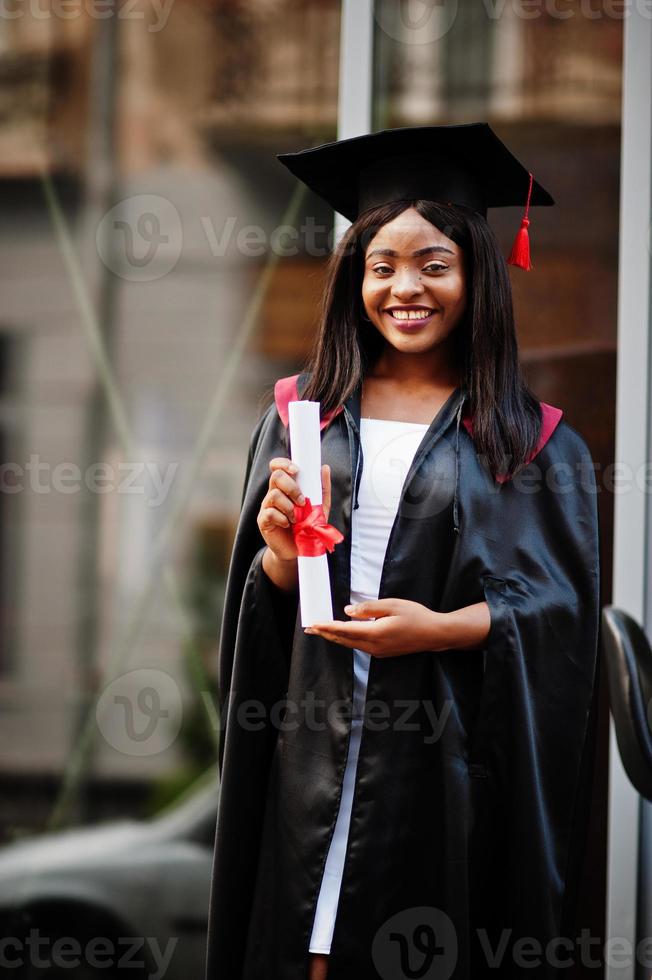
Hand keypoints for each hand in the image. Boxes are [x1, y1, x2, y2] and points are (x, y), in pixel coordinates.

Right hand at [257, 457, 331, 561]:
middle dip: (292, 487)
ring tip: (296, 518)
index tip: (296, 470)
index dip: (284, 464)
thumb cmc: (307, 526)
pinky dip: (282, 518)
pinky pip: (269, 513)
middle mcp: (274, 494)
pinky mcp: (263, 521)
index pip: (277, 467)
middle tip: (301, 501)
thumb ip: (322, 488)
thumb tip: (325, 467)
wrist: (298, 550)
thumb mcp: (319, 507)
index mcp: (285, 487)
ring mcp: (267, 507)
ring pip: (273, 495)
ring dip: (289, 506)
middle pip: (276, 477)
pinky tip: (288, 524)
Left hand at [305, 598, 443, 656]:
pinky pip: (359, 646)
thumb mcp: (392, 605)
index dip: (327, 627)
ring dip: (335, 638)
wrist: (434, 634)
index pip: (344, 630)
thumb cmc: (416, 616)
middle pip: (344, 640)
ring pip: (350, 645)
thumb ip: (368, 608)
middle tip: (310, 629)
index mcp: (375, 633)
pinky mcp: (383, 652)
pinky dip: (347, 640)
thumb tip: (347, 612)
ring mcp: (378, 651)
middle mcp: (374, 646)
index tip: (314, 624)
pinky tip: (343, 635)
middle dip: (326, 634)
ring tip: (322, 631)